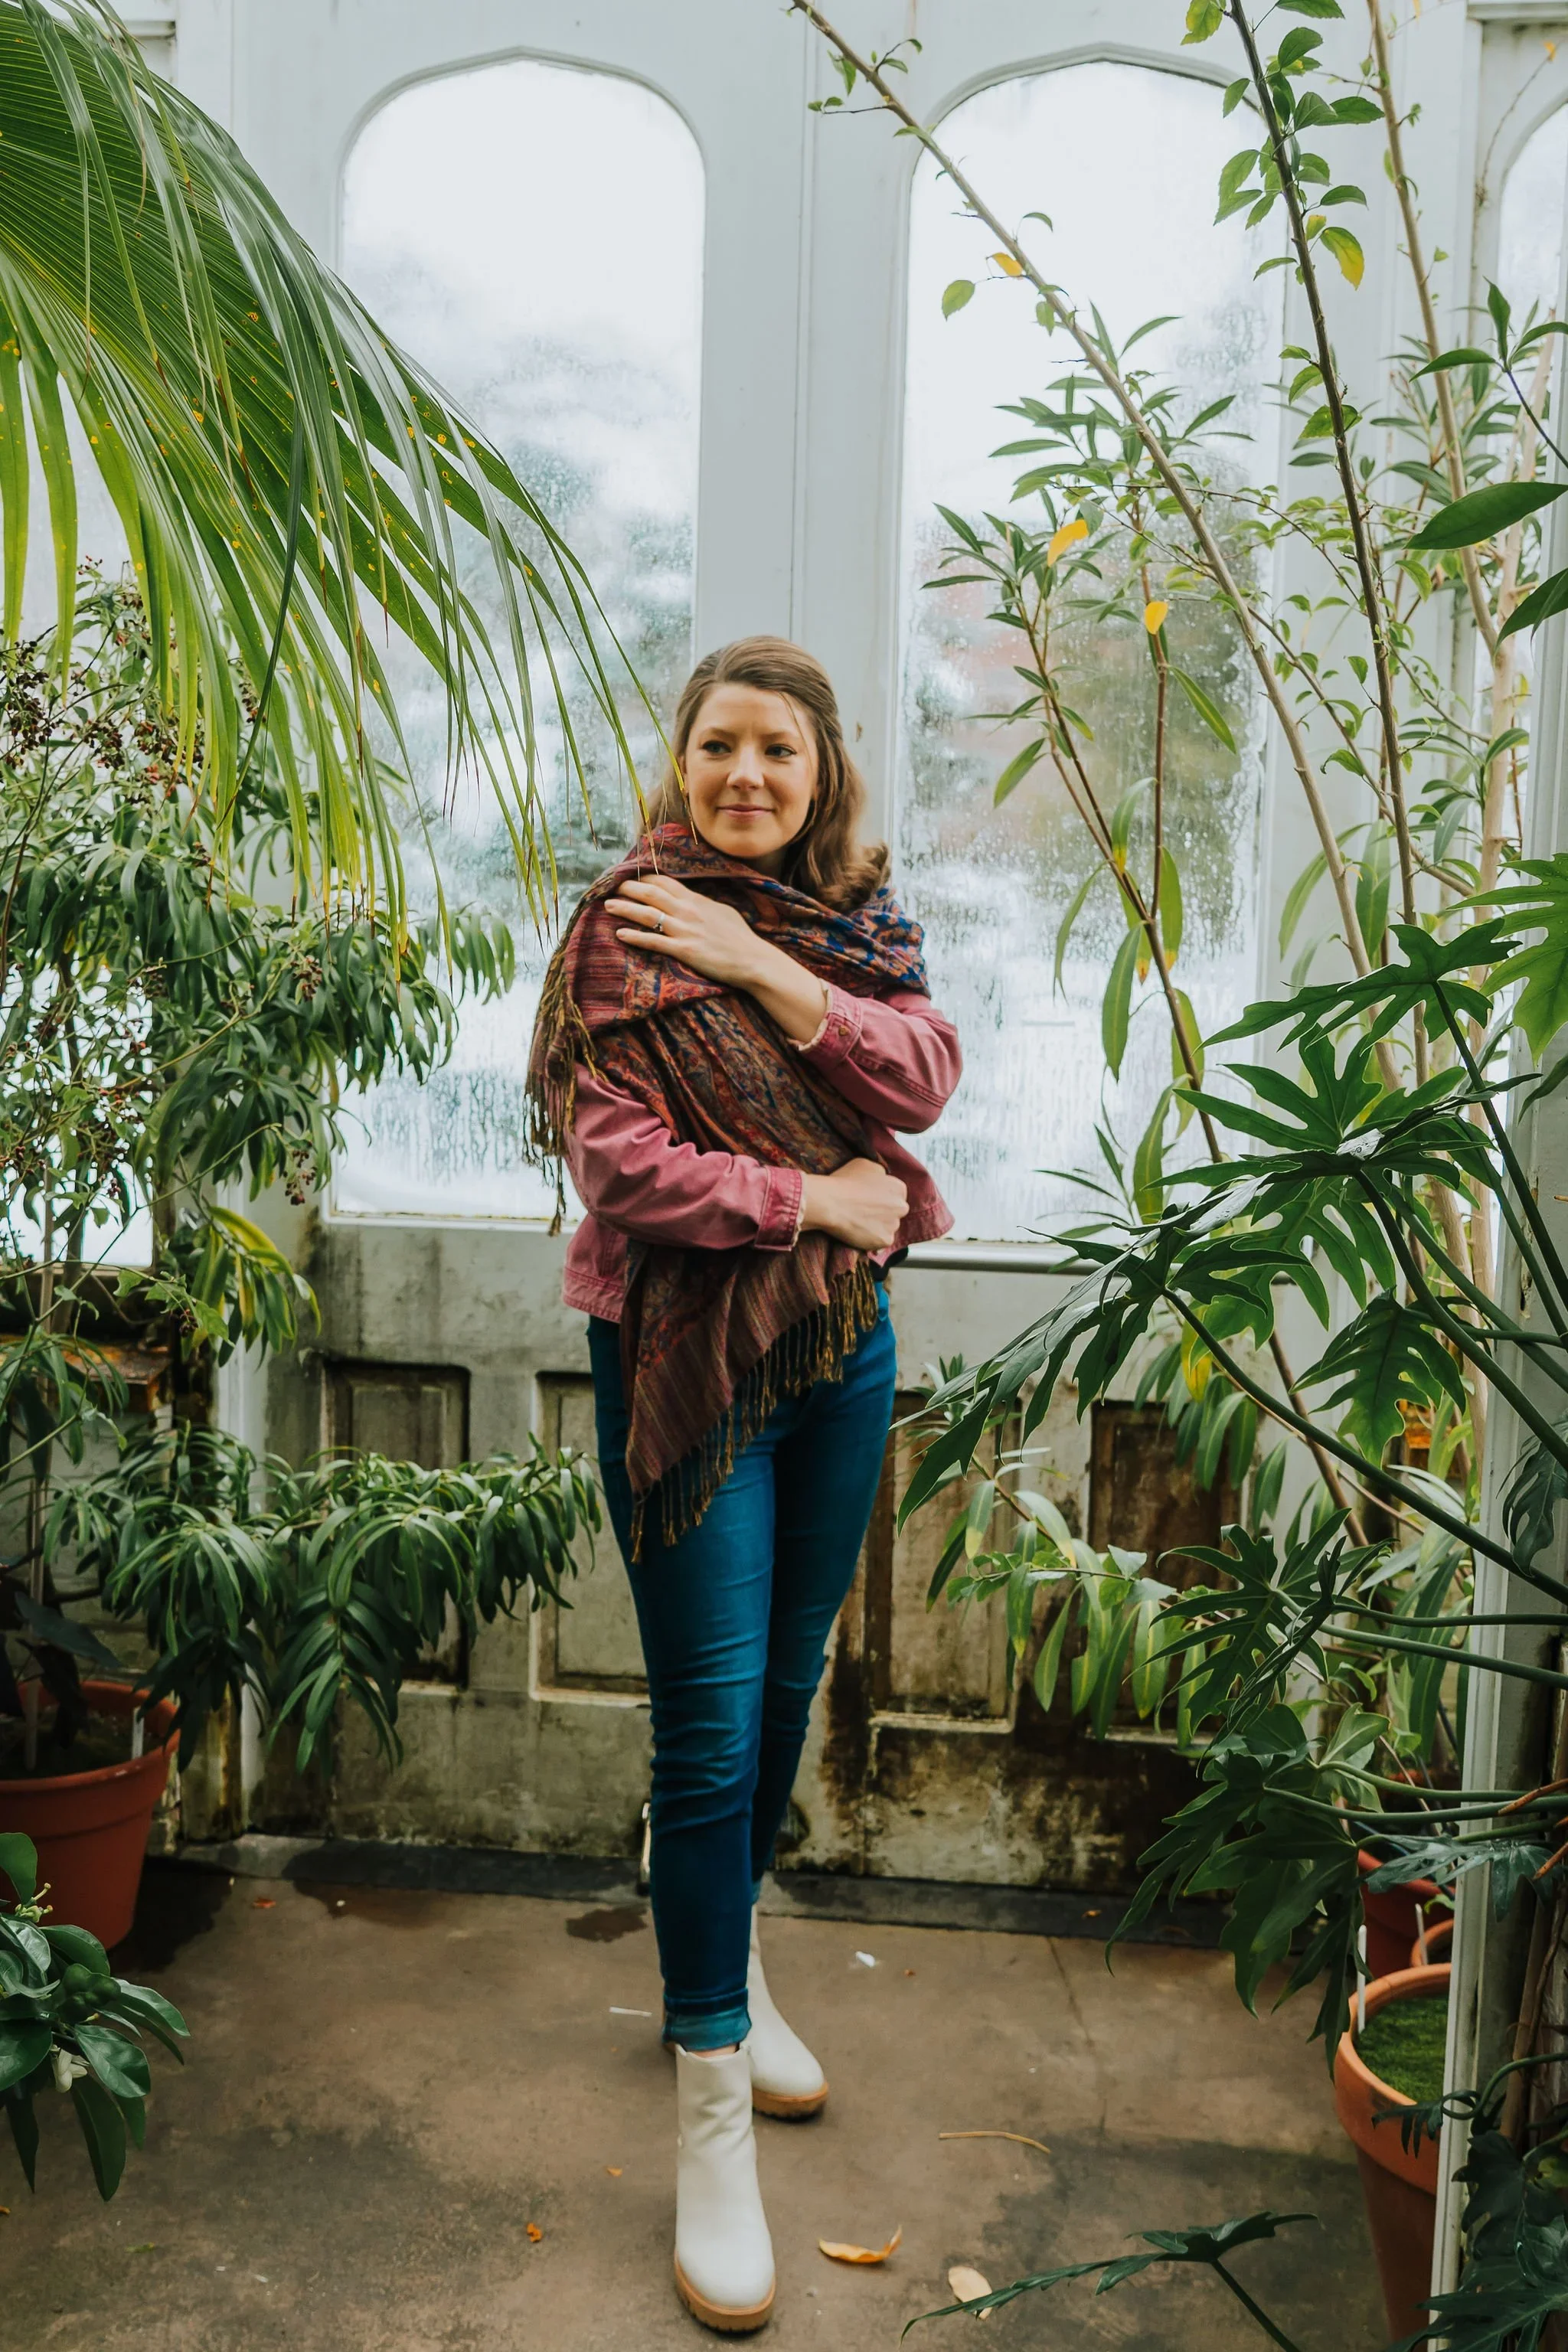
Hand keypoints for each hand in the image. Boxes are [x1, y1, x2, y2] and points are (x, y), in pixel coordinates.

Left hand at [605, 875, 768, 990]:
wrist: (753, 960)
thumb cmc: (740, 938)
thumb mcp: (722, 912)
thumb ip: (703, 904)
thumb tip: (691, 899)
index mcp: (697, 900)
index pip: (665, 882)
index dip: (644, 878)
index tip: (629, 877)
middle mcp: (688, 911)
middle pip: (651, 894)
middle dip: (628, 889)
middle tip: (611, 887)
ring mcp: (685, 930)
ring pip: (648, 915)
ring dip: (625, 909)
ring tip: (608, 906)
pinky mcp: (684, 950)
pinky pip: (654, 941)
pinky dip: (635, 937)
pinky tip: (620, 934)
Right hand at [800, 1157, 907, 1251]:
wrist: (830, 1202)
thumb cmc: (844, 1181)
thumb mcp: (865, 1164)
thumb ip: (879, 1173)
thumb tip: (881, 1178)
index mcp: (898, 1187)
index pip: (895, 1195)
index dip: (881, 1198)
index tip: (868, 1200)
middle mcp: (901, 1206)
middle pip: (895, 1212)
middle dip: (883, 1213)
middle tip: (863, 1212)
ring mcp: (894, 1225)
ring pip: (888, 1228)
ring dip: (877, 1226)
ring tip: (858, 1222)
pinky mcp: (885, 1240)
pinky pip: (881, 1242)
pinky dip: (871, 1240)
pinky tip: (858, 1232)